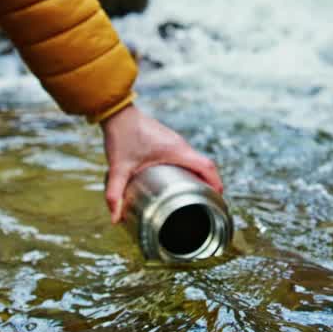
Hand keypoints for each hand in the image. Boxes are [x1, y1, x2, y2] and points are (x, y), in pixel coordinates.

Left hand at [101, 104, 223, 223]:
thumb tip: (115, 219)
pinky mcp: (168, 140)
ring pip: (196, 160)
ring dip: (201, 176)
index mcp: (176, 150)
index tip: (217, 200)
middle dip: (210, 184)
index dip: (216, 183)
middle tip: (207, 203)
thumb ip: (115, 193)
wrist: (116, 112)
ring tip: (197, 195)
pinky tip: (182, 180)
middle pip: (205, 165)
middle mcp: (180, 144)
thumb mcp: (119, 168)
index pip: (207, 167)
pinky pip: (187, 156)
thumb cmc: (121, 136)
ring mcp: (175, 141)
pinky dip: (191, 169)